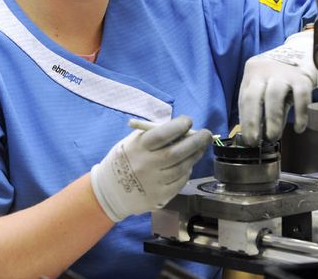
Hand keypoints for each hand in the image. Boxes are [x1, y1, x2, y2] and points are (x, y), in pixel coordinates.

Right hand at [90, 116, 211, 222]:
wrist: (110, 189)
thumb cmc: (126, 159)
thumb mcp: (134, 141)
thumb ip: (156, 135)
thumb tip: (184, 130)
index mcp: (139, 147)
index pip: (163, 134)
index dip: (179, 126)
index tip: (188, 121)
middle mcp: (146, 165)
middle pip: (178, 152)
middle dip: (196, 141)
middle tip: (207, 134)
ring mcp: (153, 183)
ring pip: (182, 168)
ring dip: (195, 156)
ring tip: (200, 148)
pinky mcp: (159, 197)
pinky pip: (180, 182)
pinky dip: (187, 172)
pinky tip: (188, 165)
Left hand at [238, 30, 316, 144]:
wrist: (304, 51)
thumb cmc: (280, 74)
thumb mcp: (266, 85)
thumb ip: (260, 105)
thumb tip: (255, 133)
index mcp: (253, 72)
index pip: (244, 99)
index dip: (246, 121)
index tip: (248, 139)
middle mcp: (266, 70)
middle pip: (254, 96)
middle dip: (253, 121)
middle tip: (256, 141)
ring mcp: (284, 72)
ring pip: (274, 96)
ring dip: (273, 120)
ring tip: (274, 136)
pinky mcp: (303, 77)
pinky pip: (301, 97)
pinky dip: (300, 115)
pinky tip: (298, 128)